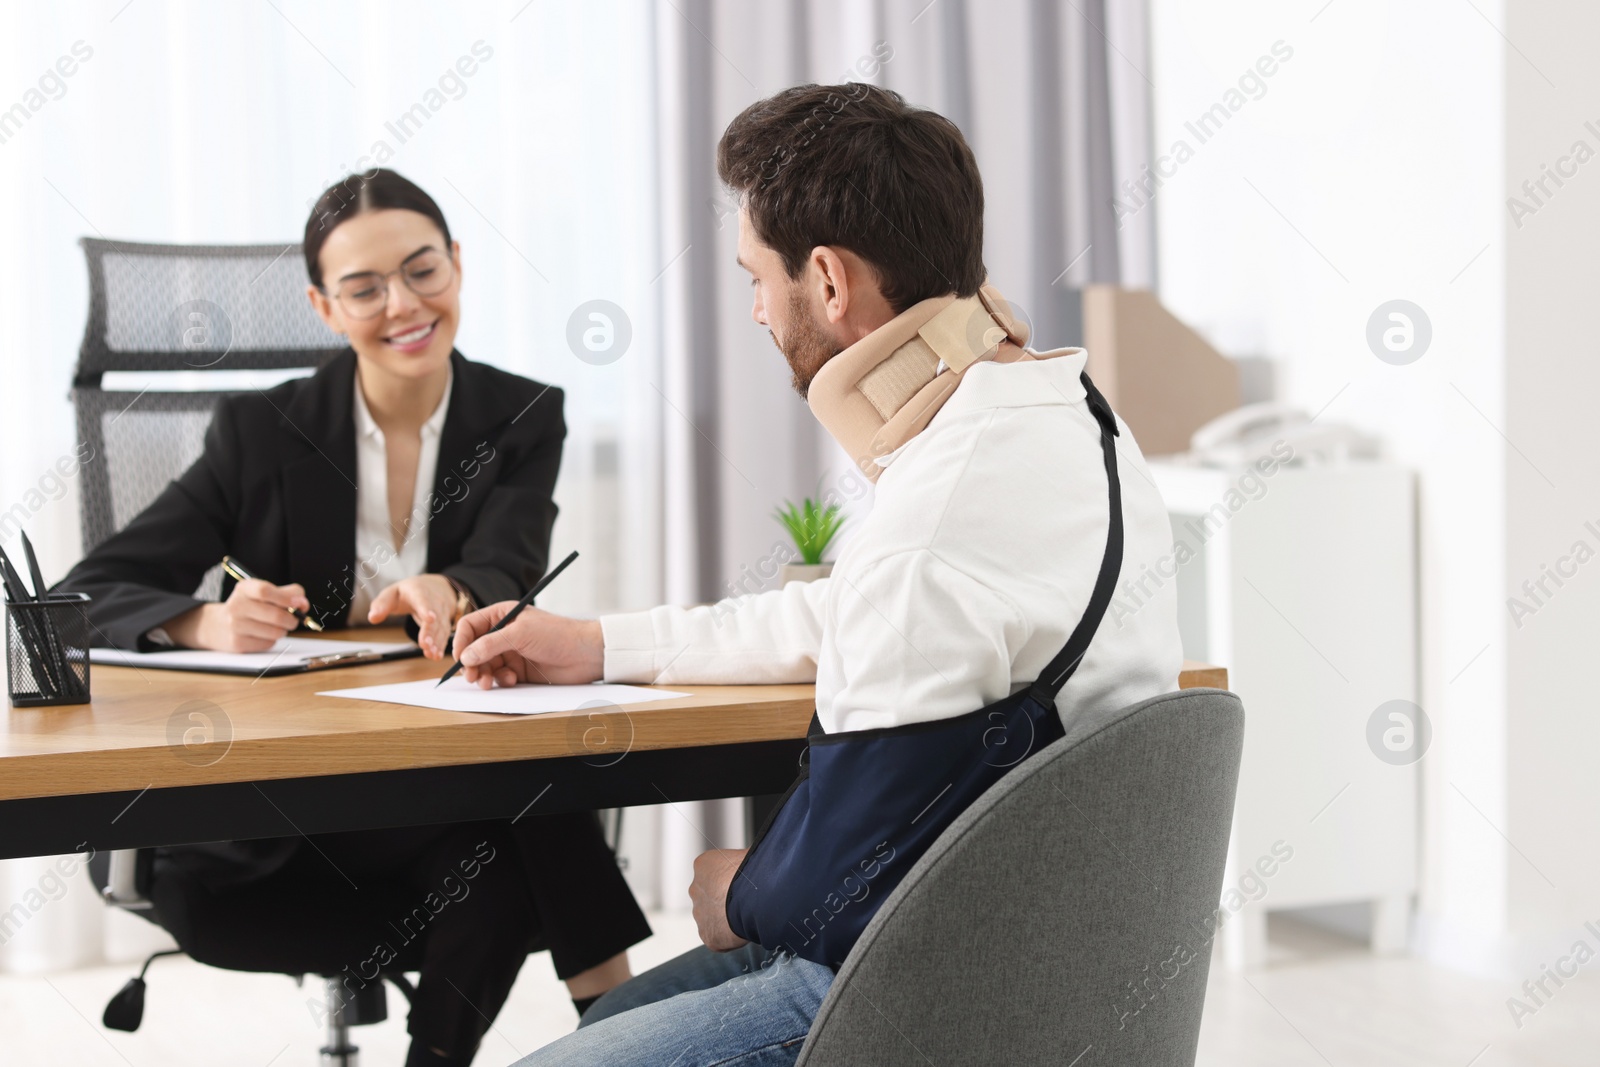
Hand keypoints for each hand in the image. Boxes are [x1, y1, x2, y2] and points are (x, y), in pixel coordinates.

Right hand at [166, 579, 308, 652]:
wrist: (217, 626)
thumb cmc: (249, 607)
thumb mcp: (262, 594)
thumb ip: (287, 593)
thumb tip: (303, 604)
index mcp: (244, 589)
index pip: (265, 591)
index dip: (287, 597)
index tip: (300, 603)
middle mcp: (236, 606)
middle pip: (275, 615)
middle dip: (292, 619)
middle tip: (294, 619)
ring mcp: (235, 626)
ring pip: (275, 632)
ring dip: (283, 630)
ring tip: (277, 627)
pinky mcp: (238, 643)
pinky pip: (268, 643)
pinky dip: (272, 640)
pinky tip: (263, 634)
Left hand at [369, 574, 456, 658]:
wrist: (434, 587)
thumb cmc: (408, 593)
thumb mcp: (392, 594)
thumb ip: (381, 605)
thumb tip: (372, 618)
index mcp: (418, 592)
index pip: (423, 600)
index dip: (426, 609)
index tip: (430, 618)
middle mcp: (434, 601)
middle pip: (434, 617)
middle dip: (430, 631)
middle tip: (425, 644)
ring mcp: (442, 612)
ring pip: (440, 627)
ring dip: (436, 642)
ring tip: (430, 654)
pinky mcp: (445, 622)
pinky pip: (445, 634)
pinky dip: (441, 645)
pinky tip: (436, 655)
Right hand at [453, 604, 603, 688]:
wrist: (585, 654)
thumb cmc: (557, 634)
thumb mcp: (520, 634)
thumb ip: (490, 644)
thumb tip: (466, 657)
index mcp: (502, 615)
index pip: (470, 626)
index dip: (461, 642)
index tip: (459, 658)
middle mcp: (504, 633)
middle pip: (474, 649)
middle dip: (470, 663)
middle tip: (472, 677)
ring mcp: (511, 652)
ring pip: (485, 665)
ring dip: (483, 675)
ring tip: (487, 683)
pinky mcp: (519, 669)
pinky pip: (499, 677)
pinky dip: (500, 680)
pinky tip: (510, 680)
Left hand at [690, 848, 749, 951]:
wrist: (755, 896)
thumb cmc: (755, 872)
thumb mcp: (745, 856)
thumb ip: (740, 865)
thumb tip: (753, 868)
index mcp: (703, 866)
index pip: (714, 875)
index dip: (731, 881)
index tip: (744, 885)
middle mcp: (696, 889)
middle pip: (710, 898)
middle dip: (725, 902)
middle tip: (746, 902)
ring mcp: (700, 914)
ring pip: (713, 919)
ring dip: (726, 920)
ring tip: (747, 916)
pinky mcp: (708, 935)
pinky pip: (718, 938)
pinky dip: (731, 938)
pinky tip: (744, 929)